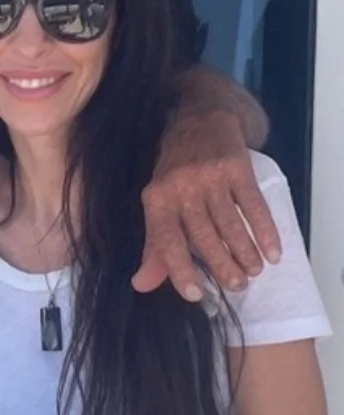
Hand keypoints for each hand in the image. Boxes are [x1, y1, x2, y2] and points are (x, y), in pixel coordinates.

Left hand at [133, 109, 281, 300]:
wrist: (200, 120)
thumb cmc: (175, 172)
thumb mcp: (158, 204)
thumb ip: (154, 247)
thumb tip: (141, 285)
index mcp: (157, 200)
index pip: (166, 241)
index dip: (179, 270)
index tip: (195, 294)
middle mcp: (182, 188)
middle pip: (203, 236)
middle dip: (221, 265)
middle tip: (235, 286)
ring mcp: (210, 176)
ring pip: (229, 223)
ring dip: (244, 252)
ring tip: (253, 272)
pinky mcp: (237, 166)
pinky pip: (253, 205)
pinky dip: (265, 230)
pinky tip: (273, 251)